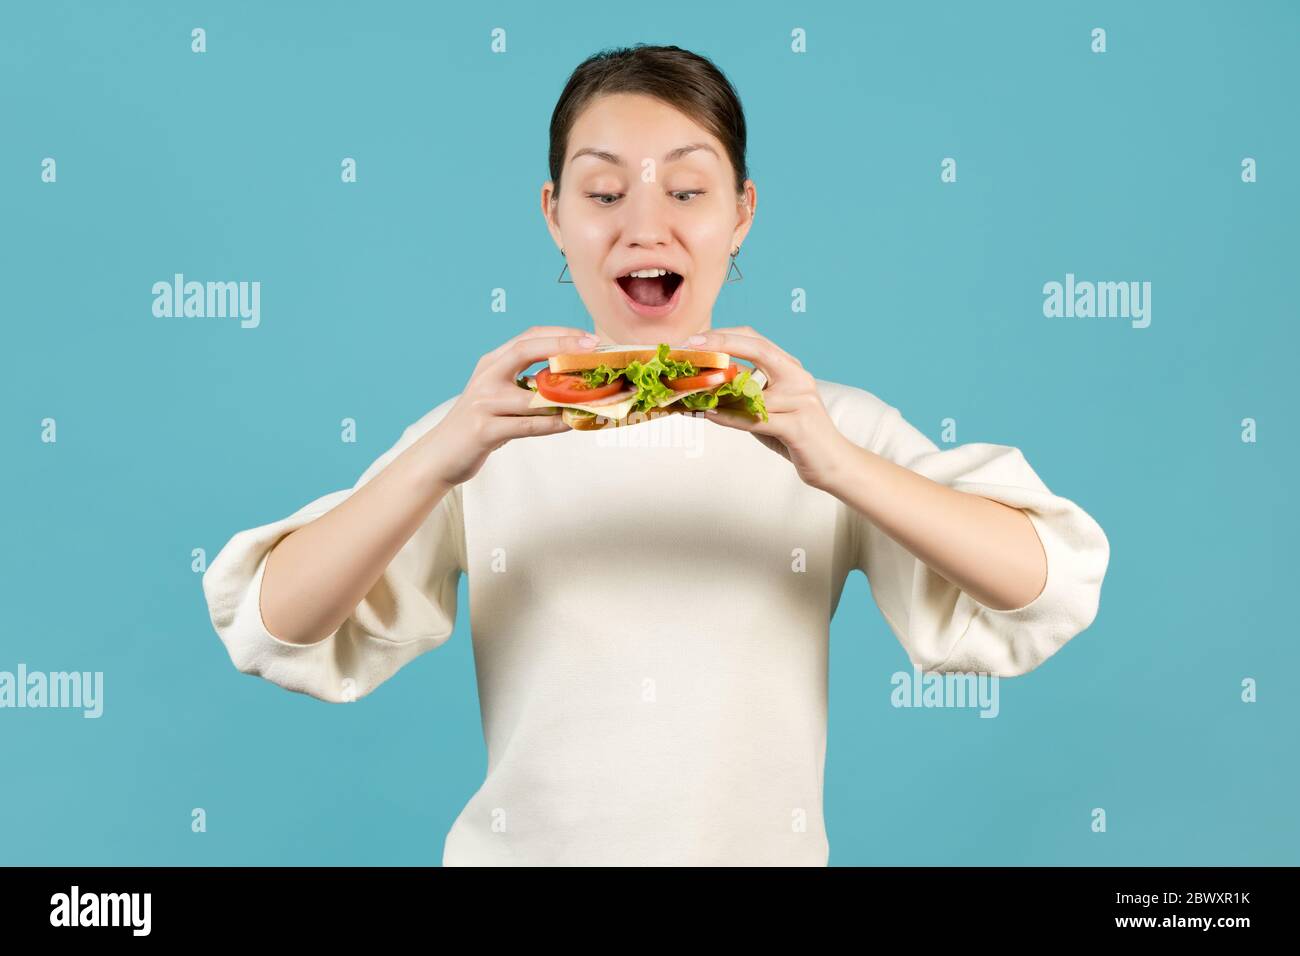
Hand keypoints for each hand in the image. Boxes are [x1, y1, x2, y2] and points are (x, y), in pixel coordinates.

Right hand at [419, 326, 597, 486]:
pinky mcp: (485, 430)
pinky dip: (553, 425)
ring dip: (568, 397)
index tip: (588, 338)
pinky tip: (571, 423)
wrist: (441, 455)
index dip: (559, 334)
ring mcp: (483, 403)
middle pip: (526, 349)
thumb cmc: (478, 424)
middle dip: (562, 345)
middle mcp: (486, 377)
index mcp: (491, 364)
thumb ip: (526, 385)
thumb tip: (571, 382)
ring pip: (534, 396)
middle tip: (593, 349)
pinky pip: (528, 425)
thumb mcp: (498, 396)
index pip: (527, 337)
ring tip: (595, 397)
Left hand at [676, 326, 849, 490]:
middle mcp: (798, 378)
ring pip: (751, 390)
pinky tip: (708, 415)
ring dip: (716, 390)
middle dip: (720, 343)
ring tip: (688, 391)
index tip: (694, 339)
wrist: (833, 463)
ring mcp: (801, 401)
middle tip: (689, 346)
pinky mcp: (799, 427)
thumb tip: (706, 385)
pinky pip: (756, 419)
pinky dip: (729, 417)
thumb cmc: (795, 435)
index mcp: (790, 368)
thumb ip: (745, 394)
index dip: (724, 336)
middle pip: (758, 348)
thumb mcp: (768, 408)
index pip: (755, 339)